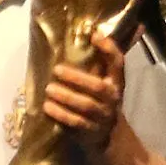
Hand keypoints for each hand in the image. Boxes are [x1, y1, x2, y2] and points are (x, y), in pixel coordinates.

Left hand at [42, 31, 125, 149]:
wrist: (111, 136)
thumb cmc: (103, 100)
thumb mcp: (107, 81)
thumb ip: (103, 59)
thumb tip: (106, 29)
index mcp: (117, 82)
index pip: (118, 63)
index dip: (109, 49)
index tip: (94, 35)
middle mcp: (113, 99)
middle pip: (97, 87)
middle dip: (77, 78)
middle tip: (56, 70)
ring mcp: (103, 117)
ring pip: (86, 106)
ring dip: (66, 97)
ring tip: (49, 89)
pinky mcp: (91, 132)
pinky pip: (76, 123)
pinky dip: (61, 115)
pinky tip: (47, 107)